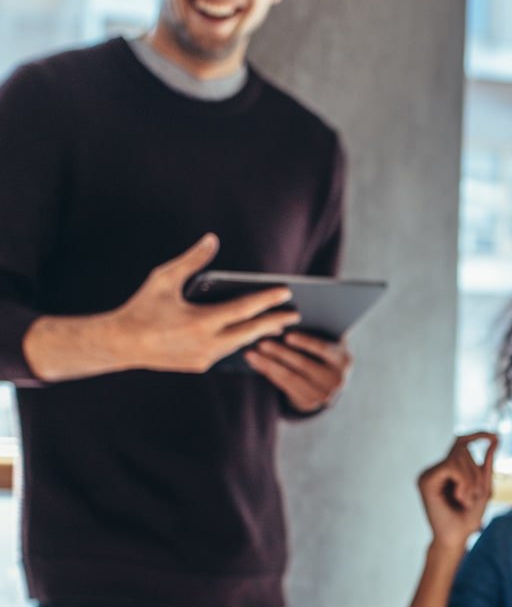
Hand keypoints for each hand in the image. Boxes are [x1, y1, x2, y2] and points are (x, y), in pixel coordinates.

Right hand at [110, 234, 300, 372]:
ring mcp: (205, 358)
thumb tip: (212, 240)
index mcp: (201, 321)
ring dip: (261, 334)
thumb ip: (192, 260)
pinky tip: (254, 335)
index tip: (285, 292)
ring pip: (242, 344)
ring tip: (279, 324)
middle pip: (252, 331)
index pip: (244, 309)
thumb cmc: (142, 306)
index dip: (267, 300)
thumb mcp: (164, 278)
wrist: (121, 344)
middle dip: (275, 321)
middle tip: (296, 313)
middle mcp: (207, 343)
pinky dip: (242, 342)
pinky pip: (228, 352)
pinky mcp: (201, 366)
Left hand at [244, 331, 351, 411]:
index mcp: (343, 359)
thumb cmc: (323, 352)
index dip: (306, 343)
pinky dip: (267, 373)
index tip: (287, 336)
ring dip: (268, 364)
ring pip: (290, 377)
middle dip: (280, 353)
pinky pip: (284, 386)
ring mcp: (323, 394)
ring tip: (251, 353)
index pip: (324, 349)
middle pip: (303, 364)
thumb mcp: (329, 342)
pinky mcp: (308, 403)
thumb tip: (294, 314)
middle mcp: (336, 379)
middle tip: (261, 342)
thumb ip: (320, 330)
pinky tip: (255, 363)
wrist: (328, 383)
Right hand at [417, 432, 497, 549]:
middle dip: (476, 472)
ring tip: (466, 499)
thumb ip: (487, 466)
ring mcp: (429, 474)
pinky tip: (459, 497)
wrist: (455, 538)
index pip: (460, 443)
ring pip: (458, 456)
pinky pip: (452, 466)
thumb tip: (495, 440)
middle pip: (463, 449)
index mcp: (447, 470)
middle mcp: (436, 470)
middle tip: (473, 497)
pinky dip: (463, 481)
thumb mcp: (483, 489)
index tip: (495, 435)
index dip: (476, 435)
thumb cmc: (468, 518)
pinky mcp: (426, 480)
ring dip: (471, 479)